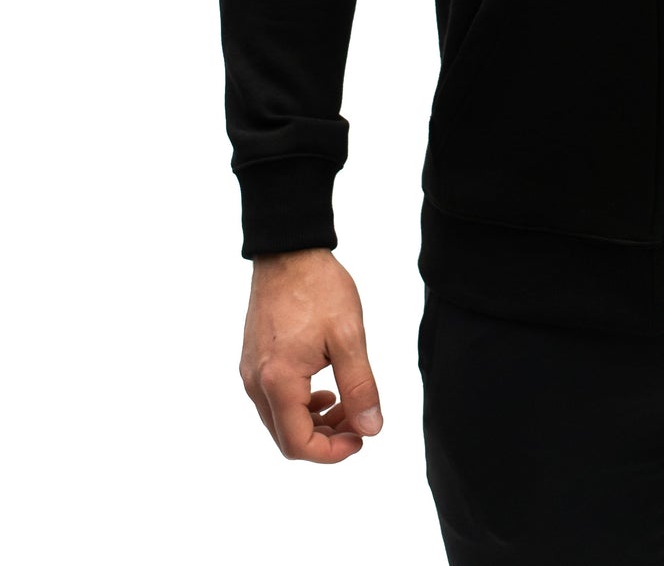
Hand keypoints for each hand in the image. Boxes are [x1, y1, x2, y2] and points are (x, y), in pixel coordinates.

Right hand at [238, 247, 382, 462]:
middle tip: (360, 420)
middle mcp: (256, 383)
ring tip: (348, 403)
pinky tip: (326, 388)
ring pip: (280, 420)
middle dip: (326, 438)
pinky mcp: (253, 360)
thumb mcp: (348, 336)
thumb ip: (360, 385)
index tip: (362, 438)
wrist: (289, 252)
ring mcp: (251, 372)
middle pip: (287, 437)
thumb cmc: (319, 288)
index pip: (298, 444)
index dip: (332, 453)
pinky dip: (301, 404)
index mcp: (278, 381)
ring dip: (315, 422)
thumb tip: (371, 428)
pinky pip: (274, 399)